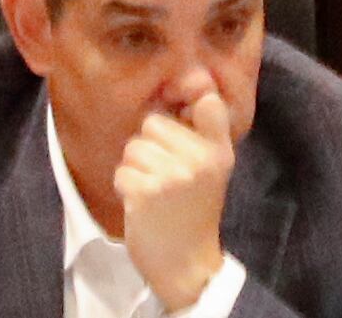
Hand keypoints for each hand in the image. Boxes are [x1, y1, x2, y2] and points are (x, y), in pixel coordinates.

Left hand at [112, 87, 237, 312]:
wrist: (187, 265)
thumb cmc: (193, 210)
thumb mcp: (210, 169)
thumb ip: (202, 129)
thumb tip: (192, 77)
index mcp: (219, 152)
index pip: (208, 102)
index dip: (190, 97)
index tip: (186, 108)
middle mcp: (200, 160)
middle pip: (153, 124)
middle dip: (151, 147)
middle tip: (166, 177)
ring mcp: (173, 176)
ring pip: (133, 148)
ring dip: (136, 169)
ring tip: (154, 193)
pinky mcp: (146, 193)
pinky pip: (122, 171)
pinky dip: (125, 187)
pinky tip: (142, 205)